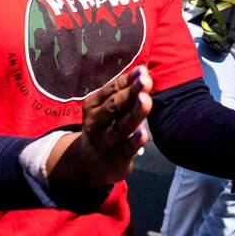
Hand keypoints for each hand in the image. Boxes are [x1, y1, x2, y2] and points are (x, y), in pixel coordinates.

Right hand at [47, 65, 152, 188]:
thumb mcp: (107, 108)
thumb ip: (123, 93)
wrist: (89, 163)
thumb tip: (144, 74)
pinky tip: (143, 133)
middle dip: (131, 93)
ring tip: (145, 100)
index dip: (128, 80)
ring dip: (134, 114)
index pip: (112, 89)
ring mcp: (103, 142)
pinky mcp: (114, 161)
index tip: (143, 71)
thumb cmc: (105, 126)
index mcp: (93, 105)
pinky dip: (133, 142)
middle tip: (145, 81)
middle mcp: (95, 123)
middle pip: (114, 106)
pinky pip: (125, 150)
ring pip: (120, 127)